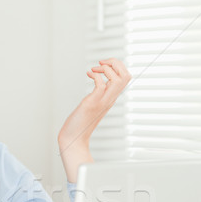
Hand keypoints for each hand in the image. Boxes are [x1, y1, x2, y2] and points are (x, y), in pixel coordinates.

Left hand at [58, 58, 130, 181]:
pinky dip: (95, 75)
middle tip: (101, 63)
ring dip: (106, 68)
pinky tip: (88, 75)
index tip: (104, 65)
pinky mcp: (92, 103)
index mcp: (111, 98)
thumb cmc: (80, 122)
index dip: (118, 66)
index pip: (126, 78)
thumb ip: (99, 95)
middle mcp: (110, 99)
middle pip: (126, 76)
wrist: (73, 138)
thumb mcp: (94, 104)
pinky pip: (101, 85)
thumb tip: (99, 83)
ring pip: (118, 79)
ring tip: (95, 69)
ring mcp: (102, 101)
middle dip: (115, 63)